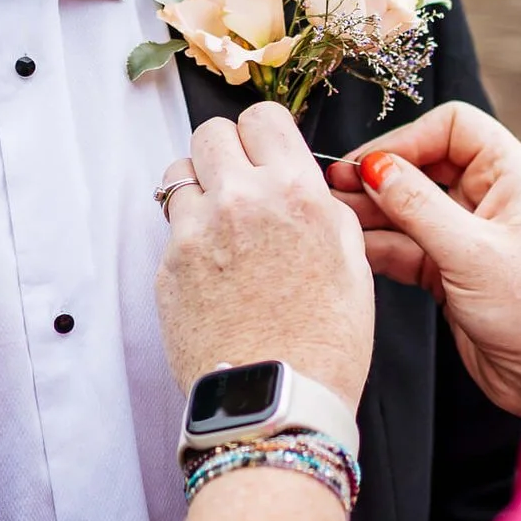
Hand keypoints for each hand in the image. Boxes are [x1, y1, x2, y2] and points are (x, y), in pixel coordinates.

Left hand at [156, 102, 375, 406]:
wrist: (276, 403)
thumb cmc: (324, 345)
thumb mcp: (353, 263)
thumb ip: (324, 208)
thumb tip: (305, 185)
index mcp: (294, 192)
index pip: (262, 117)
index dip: (265, 134)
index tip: (266, 151)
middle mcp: (240, 200)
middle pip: (211, 132)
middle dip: (227, 152)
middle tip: (241, 183)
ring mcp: (196, 232)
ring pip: (179, 172)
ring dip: (198, 187)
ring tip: (220, 222)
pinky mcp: (168, 265)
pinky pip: (171, 227)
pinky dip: (188, 237)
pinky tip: (213, 270)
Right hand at [334, 102, 520, 417]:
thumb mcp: (469, 252)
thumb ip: (417, 205)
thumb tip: (373, 167)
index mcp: (513, 175)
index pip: (454, 127)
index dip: (409, 139)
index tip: (370, 163)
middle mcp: (491, 196)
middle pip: (425, 164)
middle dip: (381, 174)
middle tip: (335, 185)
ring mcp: (470, 233)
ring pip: (411, 206)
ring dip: (374, 210)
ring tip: (334, 215)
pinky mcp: (452, 267)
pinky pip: (409, 243)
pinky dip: (381, 244)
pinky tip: (352, 246)